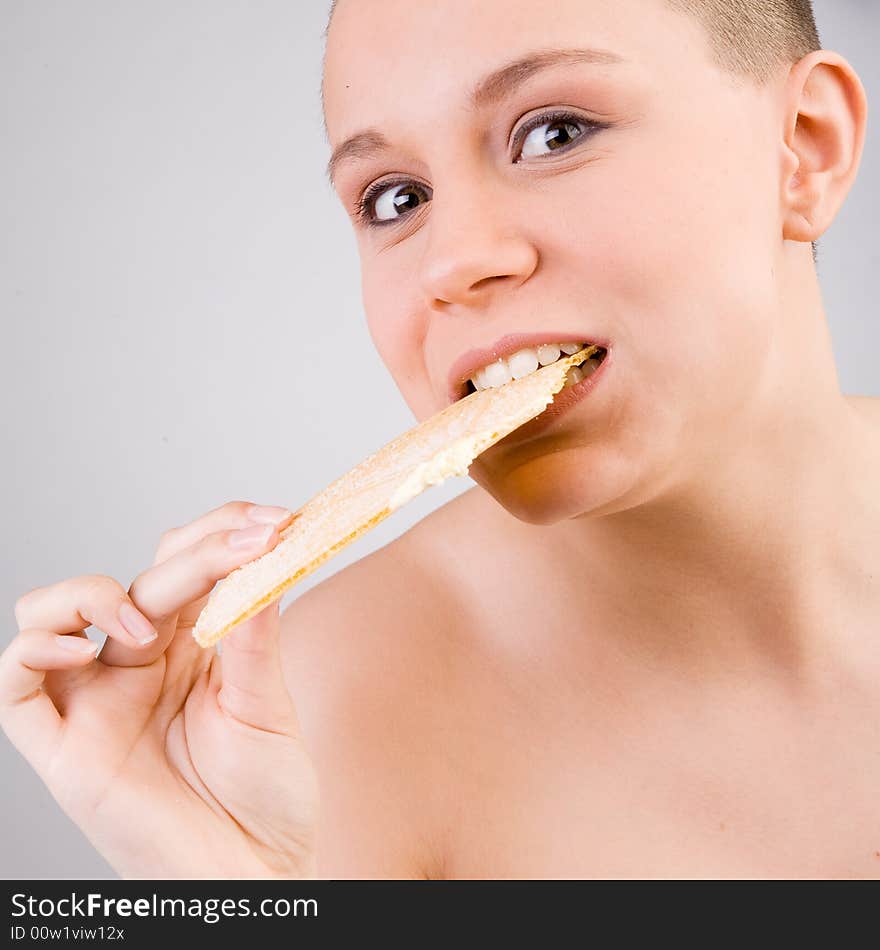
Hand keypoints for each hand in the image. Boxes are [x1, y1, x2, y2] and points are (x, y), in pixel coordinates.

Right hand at [0, 501, 318, 878]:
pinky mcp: (63, 747)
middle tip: (251, 544)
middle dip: (196, 553)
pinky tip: (85, 650)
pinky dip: (35, 650)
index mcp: (189, 645)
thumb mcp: (266, 703)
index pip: (184, 563)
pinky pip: (15, 684)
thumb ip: (252, 635)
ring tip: (153, 625)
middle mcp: (138, 662)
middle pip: (139, 578)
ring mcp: (96, 701)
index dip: (223, 532)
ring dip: (97, 593)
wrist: (254, 875)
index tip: (278, 521)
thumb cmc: (265, 795)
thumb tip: (261, 559)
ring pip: (52, 610)